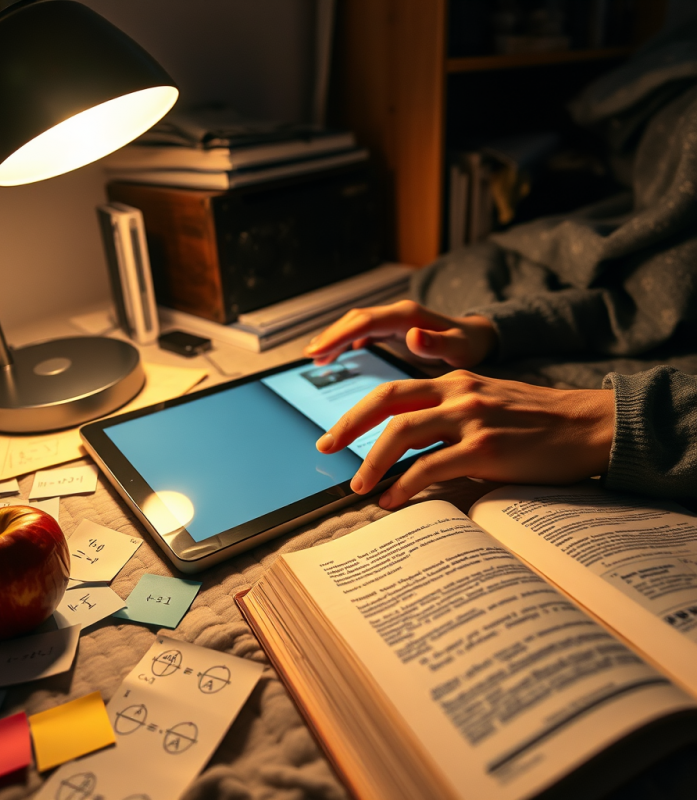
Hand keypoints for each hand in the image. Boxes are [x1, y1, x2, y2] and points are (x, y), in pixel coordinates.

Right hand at [303, 300, 497, 367]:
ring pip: (355, 325)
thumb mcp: (460, 349)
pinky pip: (362, 332)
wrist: (477, 337)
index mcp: (407, 316)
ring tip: (314, 357)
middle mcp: (398, 314)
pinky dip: (345, 342)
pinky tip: (334, 357)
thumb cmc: (470, 346)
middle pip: (354, 321)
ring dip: (334, 338)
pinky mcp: (393, 329)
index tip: (317, 350)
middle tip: (308, 355)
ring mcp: (394, 320)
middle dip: (329, 336)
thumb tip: (412, 336)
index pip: (364, 322)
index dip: (338, 335)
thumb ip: (438, 344)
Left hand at [316, 371, 615, 508]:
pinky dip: (405, 485)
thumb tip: (407, 455)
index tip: (334, 435)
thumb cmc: (539, 423)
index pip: (392, 391)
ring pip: (403, 434)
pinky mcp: (486, 449)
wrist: (590, 426)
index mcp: (455, 381)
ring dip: (372, 462)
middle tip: (325, 450)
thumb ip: (448, 421)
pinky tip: (393, 500)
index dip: (357, 413)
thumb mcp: (488, 407)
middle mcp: (458, 393)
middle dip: (348, 428)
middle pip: (387, 404)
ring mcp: (472, 419)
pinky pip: (431, 468)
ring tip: (358, 486)